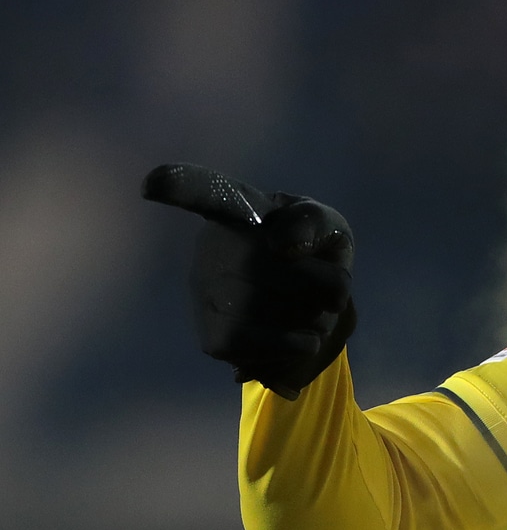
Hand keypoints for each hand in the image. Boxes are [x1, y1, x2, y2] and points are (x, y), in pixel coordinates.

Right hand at [142, 163, 356, 397]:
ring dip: (314, 317)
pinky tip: (299, 339)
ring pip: (272, 307)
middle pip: (278, 264)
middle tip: (330, 289)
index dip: (181, 187)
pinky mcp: (212, 336)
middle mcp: (213, 245)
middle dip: (325, 284)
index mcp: (242, 208)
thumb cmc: (314, 257)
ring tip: (310, 311)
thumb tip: (282, 245)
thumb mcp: (328, 229)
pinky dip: (296, 345)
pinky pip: (261, 344)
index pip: (208, 192)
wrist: (311, 314)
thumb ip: (313, 222)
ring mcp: (207, 292)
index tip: (153, 184)